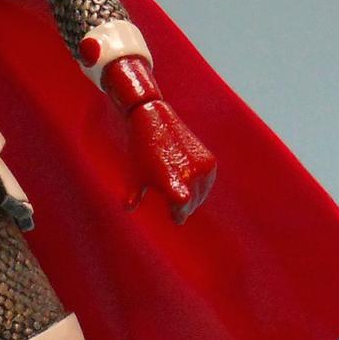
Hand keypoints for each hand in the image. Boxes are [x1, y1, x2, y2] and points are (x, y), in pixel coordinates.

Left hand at [126, 100, 215, 223]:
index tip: (175, 219)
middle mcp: (189, 175)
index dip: (179, 214)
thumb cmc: (142, 151)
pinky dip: (201, 187)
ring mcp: (202, 168)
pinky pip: (208, 183)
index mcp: (171, 181)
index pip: (182, 206)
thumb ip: (134, 194)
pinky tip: (191, 186)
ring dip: (193, 199)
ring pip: (200, 195)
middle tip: (175, 211)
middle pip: (190, 205)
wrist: (155, 120)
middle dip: (183, 209)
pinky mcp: (209, 161)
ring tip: (182, 198)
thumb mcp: (136, 174)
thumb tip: (128, 208)